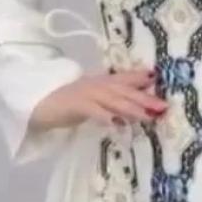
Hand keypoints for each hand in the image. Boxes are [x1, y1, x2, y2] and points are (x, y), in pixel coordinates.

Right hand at [29, 66, 167, 132]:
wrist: (39, 104)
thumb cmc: (69, 104)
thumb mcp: (95, 99)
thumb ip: (114, 101)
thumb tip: (138, 107)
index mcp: (102, 82)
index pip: (125, 78)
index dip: (142, 78)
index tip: (161, 79)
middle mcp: (97, 84)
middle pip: (124, 90)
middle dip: (145, 98)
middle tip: (163, 107)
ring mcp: (85, 93)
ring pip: (112, 99)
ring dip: (131, 108)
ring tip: (147, 116)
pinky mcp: (74, 105)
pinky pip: (92, 110)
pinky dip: (104, 116)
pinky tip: (115, 123)